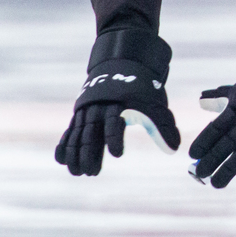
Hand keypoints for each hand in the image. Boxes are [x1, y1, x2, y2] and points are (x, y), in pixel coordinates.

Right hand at [55, 30, 179, 175]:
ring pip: (78, 132)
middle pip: (92, 130)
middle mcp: (100, 105)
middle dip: (89, 152)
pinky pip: (70, 129)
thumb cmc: (142, 89)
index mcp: (119, 102)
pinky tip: (61, 159)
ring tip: (76, 172)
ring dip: (75, 152)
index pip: (115, 122)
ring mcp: (88, 109)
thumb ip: (163, 127)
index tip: (117, 154)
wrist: (122, 63)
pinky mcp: (81, 112)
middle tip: (90, 173)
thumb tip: (174, 149)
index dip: (115, 138)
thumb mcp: (155, 104)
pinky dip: (65, 143)